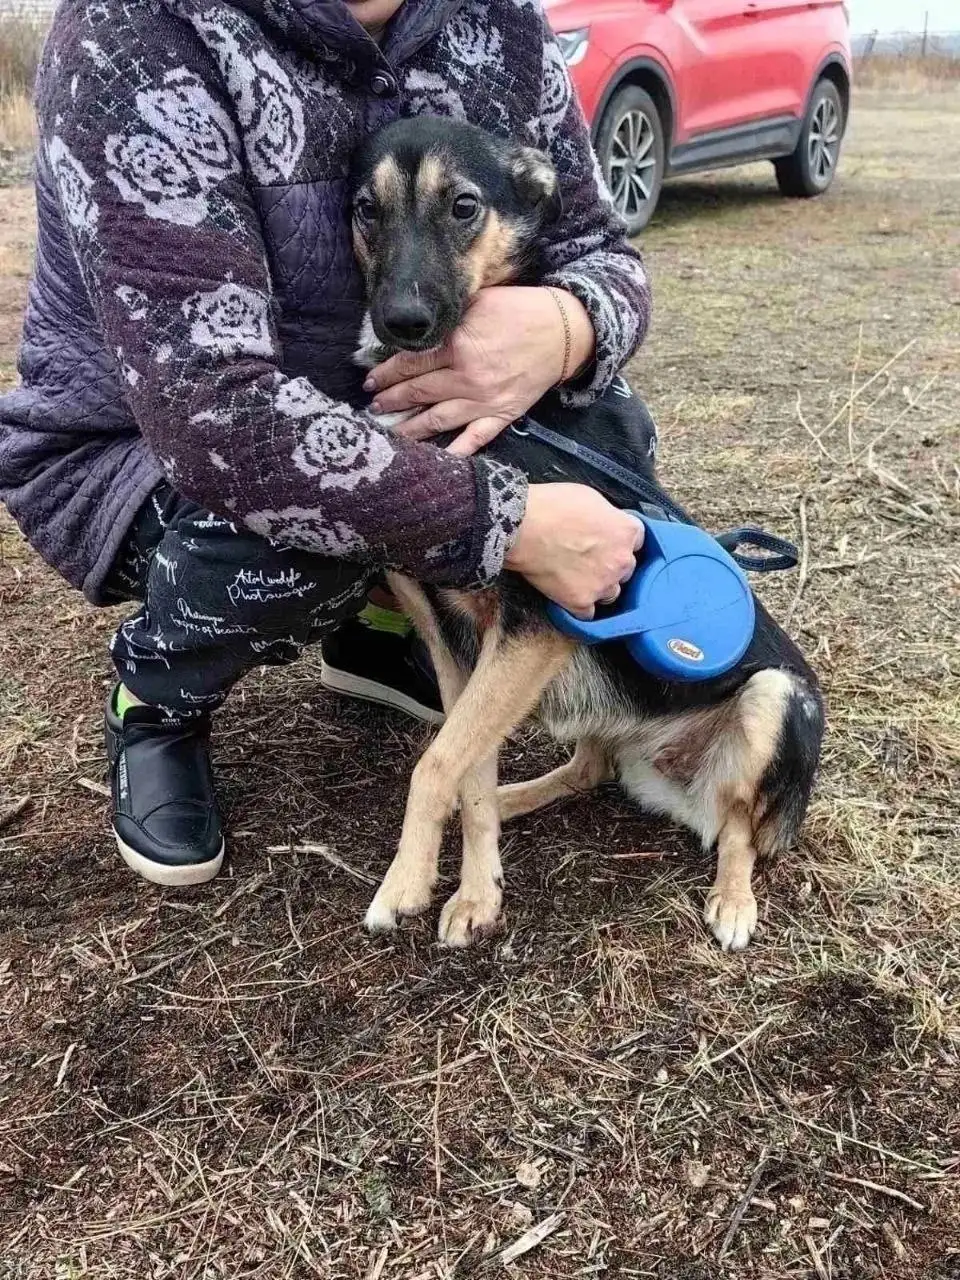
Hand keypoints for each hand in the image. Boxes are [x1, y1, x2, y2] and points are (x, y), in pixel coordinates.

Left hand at [364, 286, 594, 455]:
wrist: (563, 333)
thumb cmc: (519, 311)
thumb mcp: (478, 302)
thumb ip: (447, 318)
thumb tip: (414, 330)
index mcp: (458, 345)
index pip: (411, 363)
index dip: (386, 374)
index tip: (371, 381)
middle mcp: (467, 377)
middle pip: (418, 393)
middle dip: (392, 401)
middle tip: (374, 407)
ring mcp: (484, 401)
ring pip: (437, 420)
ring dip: (410, 428)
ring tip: (391, 433)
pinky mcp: (502, 415)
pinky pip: (474, 439)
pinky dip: (455, 452)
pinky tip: (436, 462)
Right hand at [505, 483, 643, 617]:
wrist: (522, 527)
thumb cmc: (552, 506)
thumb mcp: (590, 497)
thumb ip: (607, 516)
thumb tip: (606, 524)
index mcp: (627, 532)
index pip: (637, 541)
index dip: (619, 541)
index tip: (608, 541)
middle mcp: (622, 561)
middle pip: (626, 569)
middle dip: (611, 564)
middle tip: (588, 558)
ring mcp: (602, 584)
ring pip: (611, 593)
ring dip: (599, 587)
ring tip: (577, 577)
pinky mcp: (581, 602)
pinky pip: (589, 614)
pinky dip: (580, 606)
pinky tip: (568, 595)